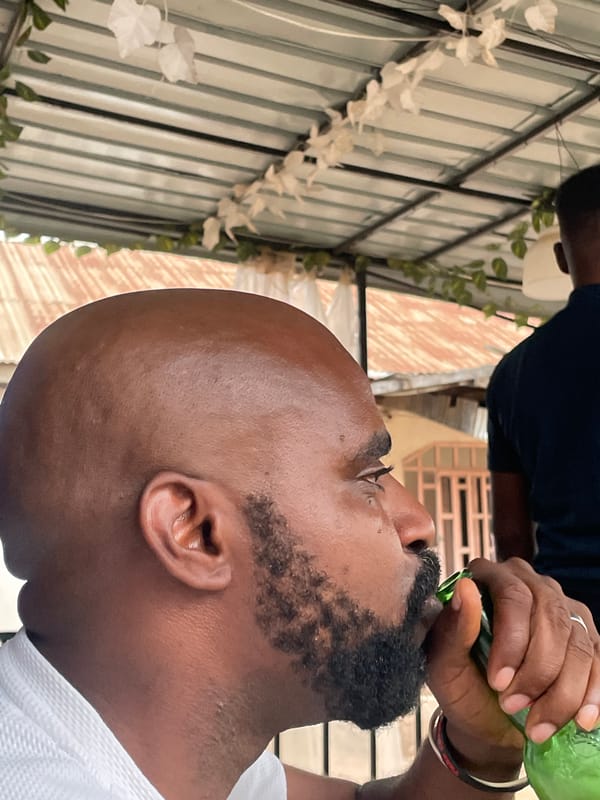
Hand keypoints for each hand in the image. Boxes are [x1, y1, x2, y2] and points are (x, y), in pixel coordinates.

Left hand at [425, 558, 599, 771]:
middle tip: (512, 706)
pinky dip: (591, 695)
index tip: (498, 682)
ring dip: (561, 691)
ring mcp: (562, 607)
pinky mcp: (586, 637)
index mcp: (489, 577)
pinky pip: (599, 662)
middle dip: (536, 671)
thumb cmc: (461, 682)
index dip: (511, 640)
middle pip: (550, 618)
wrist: (487, 717)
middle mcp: (530, 583)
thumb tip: (466, 588)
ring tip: (537, 725)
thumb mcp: (443, 662)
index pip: (512, 594)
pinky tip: (580, 720)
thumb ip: (453, 627)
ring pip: (578, 643)